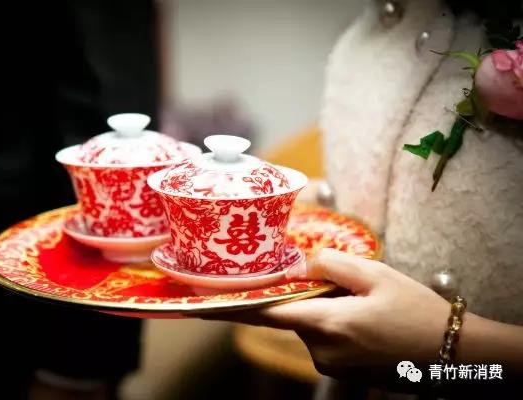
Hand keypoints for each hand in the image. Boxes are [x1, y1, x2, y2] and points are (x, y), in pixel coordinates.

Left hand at [208, 249, 450, 379]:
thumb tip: (299, 263)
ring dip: (321, 307)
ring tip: (364, 302)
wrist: (454, 356)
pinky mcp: (339, 370)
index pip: (263, 313)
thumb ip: (330, 265)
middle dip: (300, 294)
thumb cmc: (416, 313)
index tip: (195, 302)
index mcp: (326, 325)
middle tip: (335, 284)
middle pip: (290, 313)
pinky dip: (332, 322)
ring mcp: (329, 364)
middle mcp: (320, 350)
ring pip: (308, 324)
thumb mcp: (377, 276)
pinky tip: (365, 318)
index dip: (227, 306)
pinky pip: (322, 337)